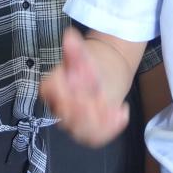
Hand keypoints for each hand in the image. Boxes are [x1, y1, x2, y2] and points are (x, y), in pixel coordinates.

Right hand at [40, 27, 129, 146]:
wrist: (105, 76)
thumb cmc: (89, 65)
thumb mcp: (83, 54)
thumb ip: (75, 48)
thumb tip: (70, 35)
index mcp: (53, 87)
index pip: (50, 91)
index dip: (63, 92)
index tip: (79, 84)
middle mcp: (59, 107)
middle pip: (66, 117)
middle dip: (84, 112)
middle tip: (101, 100)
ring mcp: (74, 122)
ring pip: (81, 131)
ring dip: (99, 123)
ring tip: (115, 108)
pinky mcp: (89, 132)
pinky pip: (96, 137)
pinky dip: (110, 129)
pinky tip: (122, 112)